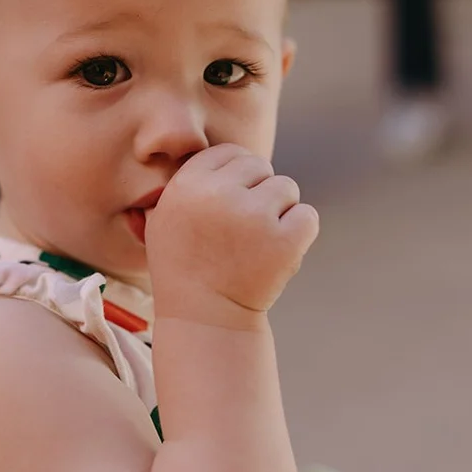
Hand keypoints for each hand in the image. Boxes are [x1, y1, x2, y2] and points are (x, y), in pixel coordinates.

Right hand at [145, 144, 318, 326]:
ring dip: (280, 210)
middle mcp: (218, 195)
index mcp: (187, 186)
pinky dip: (299, 231)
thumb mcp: (164, 221)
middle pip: (259, 166)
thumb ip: (187, 184)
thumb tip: (216, 155)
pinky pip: (307, 216)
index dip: (235, 175)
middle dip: (258, 190)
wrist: (204, 318)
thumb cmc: (183, 268)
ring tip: (259, 241)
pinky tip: (279, 250)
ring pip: (286, 187)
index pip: (227, 153)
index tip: (233, 200)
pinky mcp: (284, 240)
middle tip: (246, 227)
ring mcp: (253, 217)